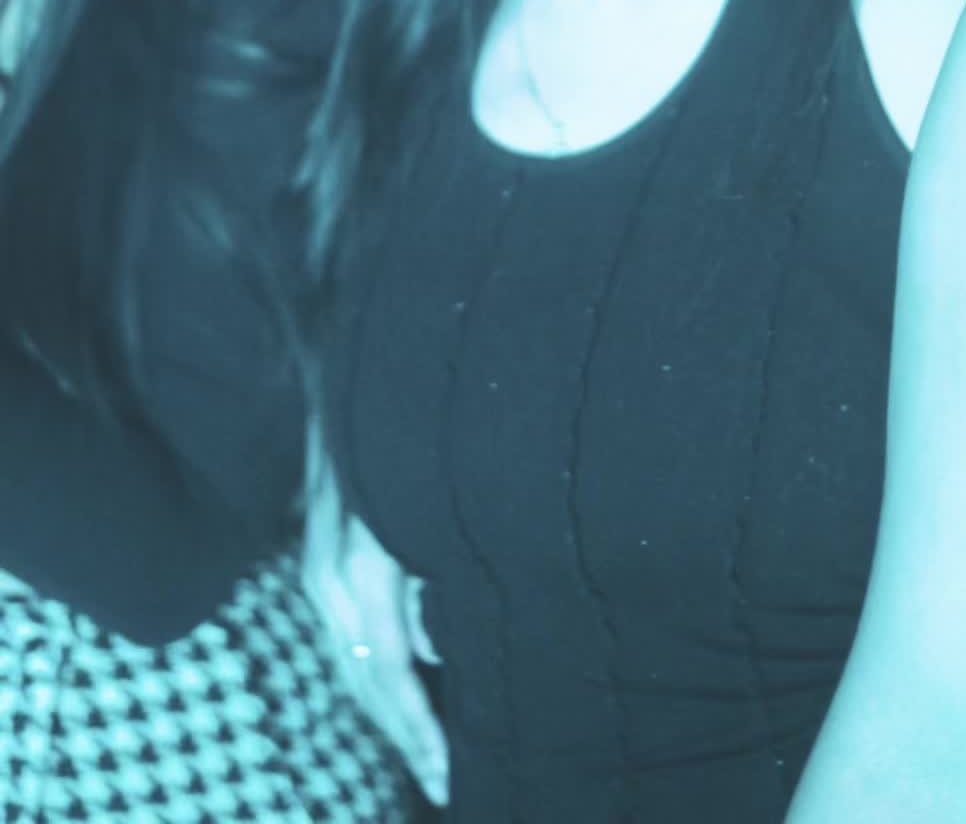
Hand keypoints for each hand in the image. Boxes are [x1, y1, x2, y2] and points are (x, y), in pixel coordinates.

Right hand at [303, 452, 448, 806]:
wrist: (343, 381)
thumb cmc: (403, 441)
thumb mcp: (429, 506)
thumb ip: (432, 582)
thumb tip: (433, 650)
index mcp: (359, 569)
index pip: (391, 670)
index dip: (419, 725)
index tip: (447, 771)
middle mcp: (328, 582)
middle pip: (364, 681)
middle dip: (403, 735)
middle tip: (442, 783)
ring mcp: (318, 575)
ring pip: (350, 667)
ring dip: (386, 716)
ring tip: (425, 757)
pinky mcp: (320, 569)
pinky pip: (345, 641)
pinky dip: (372, 679)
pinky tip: (398, 700)